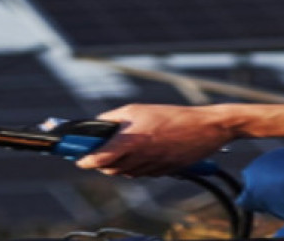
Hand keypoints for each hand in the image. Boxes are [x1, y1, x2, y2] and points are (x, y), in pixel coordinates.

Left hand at [74, 104, 234, 176]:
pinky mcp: (161, 172)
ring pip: (124, 172)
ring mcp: (150, 167)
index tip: (78, 158)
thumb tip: (97, 125)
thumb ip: (114, 118)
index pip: (98, 158)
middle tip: (98, 151)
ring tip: (124, 148)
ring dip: (118, 164)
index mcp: (130, 141)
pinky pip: (141, 173)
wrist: (205, 128)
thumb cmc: (171, 115)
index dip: (85, 160)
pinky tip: (143, 151)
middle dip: (101, 162)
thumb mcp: (137, 110)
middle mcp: (138, 158)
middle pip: (109, 169)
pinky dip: (136, 165)